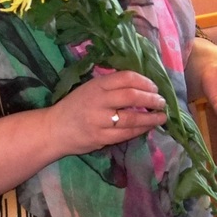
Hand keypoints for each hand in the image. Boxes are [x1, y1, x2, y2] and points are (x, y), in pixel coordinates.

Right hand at [49, 68, 166, 155]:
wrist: (54, 129)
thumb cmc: (75, 106)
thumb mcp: (90, 88)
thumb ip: (111, 85)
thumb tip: (142, 85)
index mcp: (96, 85)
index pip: (126, 78)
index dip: (144, 81)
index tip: (154, 86)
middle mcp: (98, 101)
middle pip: (131, 97)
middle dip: (151, 99)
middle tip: (162, 102)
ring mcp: (99, 121)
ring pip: (131, 119)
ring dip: (150, 118)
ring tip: (161, 117)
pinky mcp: (100, 138)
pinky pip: (125, 134)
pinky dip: (140, 130)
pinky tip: (148, 127)